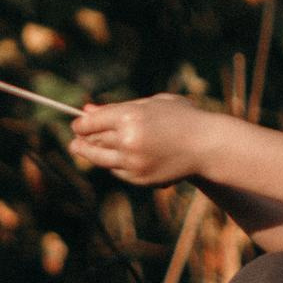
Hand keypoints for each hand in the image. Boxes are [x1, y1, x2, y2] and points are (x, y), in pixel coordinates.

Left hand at [67, 94, 224, 185]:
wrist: (207, 145)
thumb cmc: (181, 118)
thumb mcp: (151, 104)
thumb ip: (117, 108)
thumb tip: (86, 110)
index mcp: (130, 116)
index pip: (90, 123)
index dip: (80, 125)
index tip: (76, 126)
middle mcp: (128, 140)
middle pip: (92, 141)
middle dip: (82, 140)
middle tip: (75, 140)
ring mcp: (133, 161)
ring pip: (100, 159)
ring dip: (88, 154)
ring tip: (80, 149)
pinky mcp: (139, 178)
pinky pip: (117, 170)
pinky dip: (113, 164)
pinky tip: (113, 158)